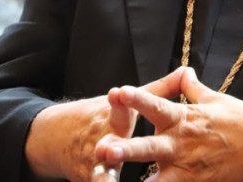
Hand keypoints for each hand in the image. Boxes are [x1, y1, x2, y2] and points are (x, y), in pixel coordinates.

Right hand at [24, 68, 188, 180]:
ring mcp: (95, 163)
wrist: (55, 137)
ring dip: (104, 179)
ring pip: (100, 173)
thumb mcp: (126, 102)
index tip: (118, 93)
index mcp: (115, 117)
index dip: (121, 100)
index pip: (119, 106)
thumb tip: (187, 72)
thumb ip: (158, 90)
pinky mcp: (89, 180)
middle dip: (112, 147)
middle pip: (109, 144)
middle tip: (109, 150)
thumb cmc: (101, 117)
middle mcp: (103, 139)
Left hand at [95, 67, 242, 181]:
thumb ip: (192, 88)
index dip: (137, 99)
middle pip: (147, 147)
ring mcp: (189, 168)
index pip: (157, 105)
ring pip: (155, 181)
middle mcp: (182, 144)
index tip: (118, 92)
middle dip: (124, 150)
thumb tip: (183, 71)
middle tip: (101, 150)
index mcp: (185, 117)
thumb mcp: (217, 99)